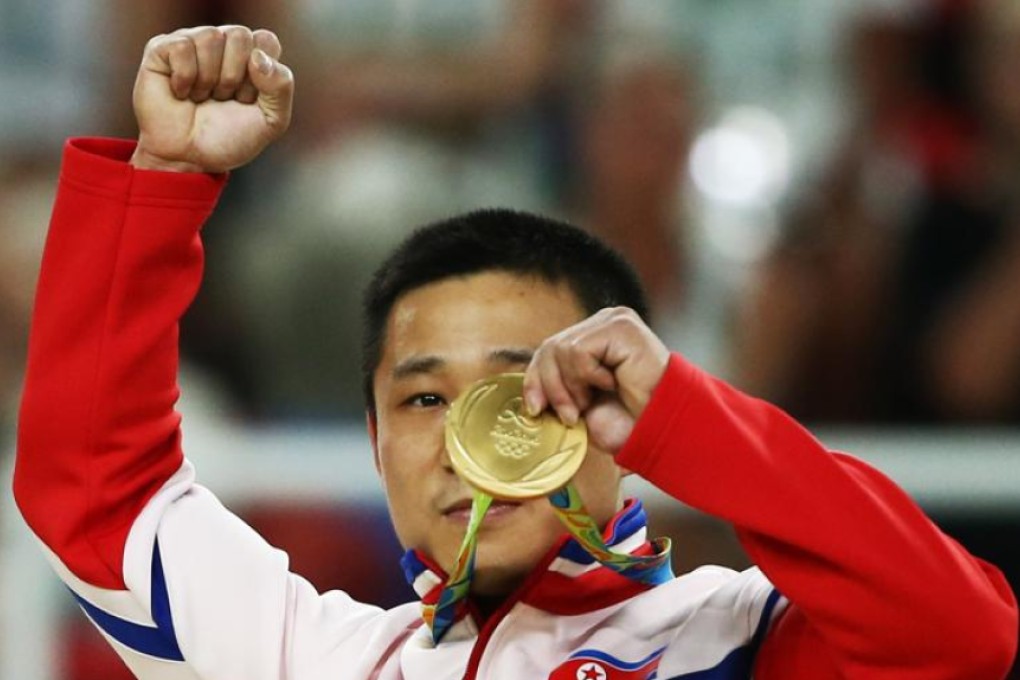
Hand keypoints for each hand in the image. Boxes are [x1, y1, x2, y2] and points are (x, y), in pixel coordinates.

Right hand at [130, 26, 293, 172]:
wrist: (190, 159)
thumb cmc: (230, 138)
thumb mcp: (272, 121)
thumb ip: (281, 87)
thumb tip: (258, 56)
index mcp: (253, 56)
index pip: (266, 41)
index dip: (260, 75)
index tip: (248, 99)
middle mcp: (223, 43)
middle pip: (239, 35)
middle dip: (233, 77)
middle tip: (222, 98)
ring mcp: (192, 43)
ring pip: (210, 37)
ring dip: (208, 79)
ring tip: (202, 96)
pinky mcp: (162, 49)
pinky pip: (182, 46)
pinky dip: (184, 78)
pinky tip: (181, 93)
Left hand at [523, 307, 669, 452]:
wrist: (662, 426)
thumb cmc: (631, 420)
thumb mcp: (583, 404)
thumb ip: (559, 388)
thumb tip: (528, 394)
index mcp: (596, 337)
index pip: (550, 349)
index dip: (535, 379)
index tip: (535, 409)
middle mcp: (604, 322)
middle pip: (550, 348)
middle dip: (550, 387)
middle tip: (569, 416)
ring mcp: (613, 320)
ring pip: (561, 350)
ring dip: (571, 387)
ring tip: (593, 401)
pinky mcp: (620, 325)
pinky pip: (578, 351)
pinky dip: (588, 376)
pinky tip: (612, 384)